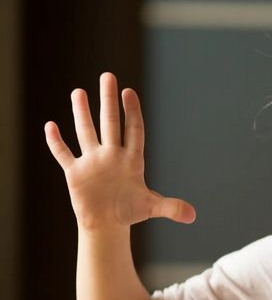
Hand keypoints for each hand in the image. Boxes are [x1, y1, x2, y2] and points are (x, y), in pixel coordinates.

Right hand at [45, 72, 195, 232]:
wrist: (107, 224)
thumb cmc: (130, 211)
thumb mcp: (151, 207)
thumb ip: (171, 207)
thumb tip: (193, 216)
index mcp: (131, 160)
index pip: (133, 129)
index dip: (132, 111)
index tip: (129, 92)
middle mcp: (111, 155)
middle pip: (110, 123)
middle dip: (108, 100)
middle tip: (108, 76)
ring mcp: (92, 162)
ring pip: (86, 132)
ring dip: (82, 113)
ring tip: (79, 91)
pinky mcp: (75, 173)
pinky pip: (63, 154)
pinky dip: (56, 142)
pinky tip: (50, 126)